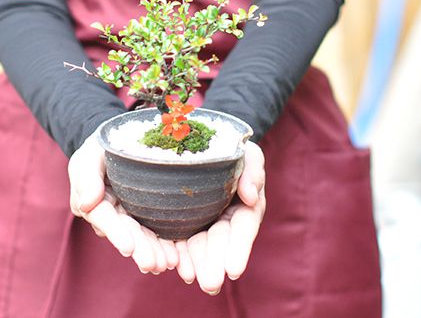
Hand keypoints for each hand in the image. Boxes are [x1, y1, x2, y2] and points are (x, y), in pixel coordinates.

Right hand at [69, 131, 178, 273]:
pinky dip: (165, 244)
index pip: (104, 218)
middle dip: (140, 249)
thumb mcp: (89, 154)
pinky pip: (156, 229)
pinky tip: (176, 257)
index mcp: (95, 202)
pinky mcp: (148, 213)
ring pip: (142, 236)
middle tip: (155, 265)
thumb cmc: (102, 146)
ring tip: (169, 264)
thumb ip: (86, 176)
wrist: (121, 140)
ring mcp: (130, 215)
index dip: (116, 233)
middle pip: (126, 233)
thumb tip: (86, 204)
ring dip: (154, 251)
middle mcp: (113, 213)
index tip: (128, 248)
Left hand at [174, 141, 265, 294]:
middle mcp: (223, 219)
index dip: (239, 249)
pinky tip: (168, 264)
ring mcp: (201, 221)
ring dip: (194, 264)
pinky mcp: (180, 219)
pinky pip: (177, 237)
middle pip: (219, 243)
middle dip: (215, 264)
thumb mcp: (247, 152)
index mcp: (244, 207)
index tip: (234, 269)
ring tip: (188, 276)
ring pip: (198, 246)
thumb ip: (252, 169)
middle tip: (209, 283)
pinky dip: (175, 251)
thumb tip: (251, 196)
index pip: (243, 228)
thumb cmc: (230, 146)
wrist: (199, 138)